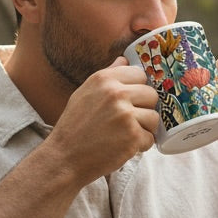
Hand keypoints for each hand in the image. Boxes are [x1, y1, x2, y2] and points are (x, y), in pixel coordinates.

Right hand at [46, 58, 159, 183]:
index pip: (140, 74)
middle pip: (151, 95)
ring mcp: (126, 115)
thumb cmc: (74, 127)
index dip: (137, 88)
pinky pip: (150, 138)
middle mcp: (116, 93)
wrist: (64, 158)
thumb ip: (107, 75)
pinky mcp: (132, 136)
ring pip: (154, 117)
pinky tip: (123, 146)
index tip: (129, 101)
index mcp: (104, 79)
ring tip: (124, 135)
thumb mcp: (84, 93)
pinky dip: (140, 146)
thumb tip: (125, 59)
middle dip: (143, 109)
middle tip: (127, 121)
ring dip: (143, 129)